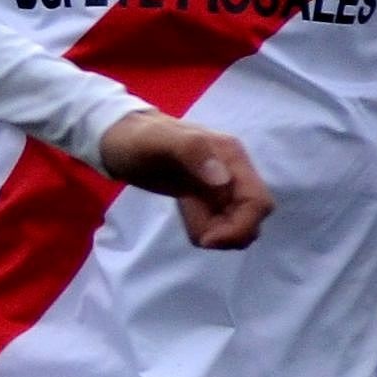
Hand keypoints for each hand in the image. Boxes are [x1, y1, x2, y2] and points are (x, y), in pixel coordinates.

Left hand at [93, 107, 267, 248]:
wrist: (119, 138)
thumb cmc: (137, 138)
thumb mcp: (158, 141)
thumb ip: (192, 152)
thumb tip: (223, 180)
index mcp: (230, 156)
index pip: (258, 201)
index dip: (241, 226)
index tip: (208, 238)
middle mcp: (232, 171)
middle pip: (252, 216)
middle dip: (229, 233)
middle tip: (198, 235)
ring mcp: (221, 185)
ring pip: (238, 223)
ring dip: (216, 232)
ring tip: (186, 216)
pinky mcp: (206, 196)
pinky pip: (219, 221)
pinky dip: (206, 227)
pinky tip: (185, 213)